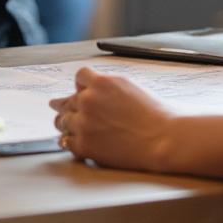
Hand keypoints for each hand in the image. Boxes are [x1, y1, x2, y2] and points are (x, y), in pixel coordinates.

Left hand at [49, 67, 173, 170]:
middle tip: (67, 109)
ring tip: (69, 125)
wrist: (161, 139)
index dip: (82, 84)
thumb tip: (89, 89)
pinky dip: (70, 142)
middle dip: (70, 105)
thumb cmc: (152, 113)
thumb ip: (106, 86)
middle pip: (67, 100)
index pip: (79, 76)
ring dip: (66, 123)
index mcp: (101, 82)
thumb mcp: (129, 86)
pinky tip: (75, 141)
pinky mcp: (84, 146)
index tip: (82, 91)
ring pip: (61, 121)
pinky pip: (65, 142)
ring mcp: (83, 124)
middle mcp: (88, 101)